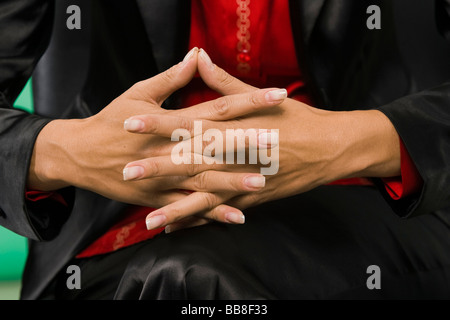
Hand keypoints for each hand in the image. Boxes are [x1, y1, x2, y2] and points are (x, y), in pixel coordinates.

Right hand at [27, 48, 285, 224]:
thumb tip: (197, 55)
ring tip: (260, 185)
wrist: (80, 155)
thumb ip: (172, 78)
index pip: (217, 107)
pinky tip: (235, 217)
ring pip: (203, 181)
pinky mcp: (157, 198)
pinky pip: (187, 207)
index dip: (248, 100)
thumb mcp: (139, 94)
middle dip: (247, 144)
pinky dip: (210, 213)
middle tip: (276, 143)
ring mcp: (164, 177)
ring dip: (232, 183)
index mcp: (172, 121)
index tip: (277, 96)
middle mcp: (171, 149)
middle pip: (214, 146)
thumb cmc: (111, 121)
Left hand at [135, 49, 400, 231]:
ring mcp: (245, 181)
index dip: (159, 124)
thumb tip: (198, 55)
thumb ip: (224, 81)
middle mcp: (236, 156)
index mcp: (235, 127)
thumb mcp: (262, 97)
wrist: (332, 148)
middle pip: (191, 162)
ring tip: (149, 219)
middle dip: (157, 169)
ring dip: (176, 208)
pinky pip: (223, 211)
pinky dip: (202, 220)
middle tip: (127, 173)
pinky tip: (181, 229)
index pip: (190, 124)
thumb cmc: (298, 119)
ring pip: (205, 196)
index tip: (130, 124)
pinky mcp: (253, 198)